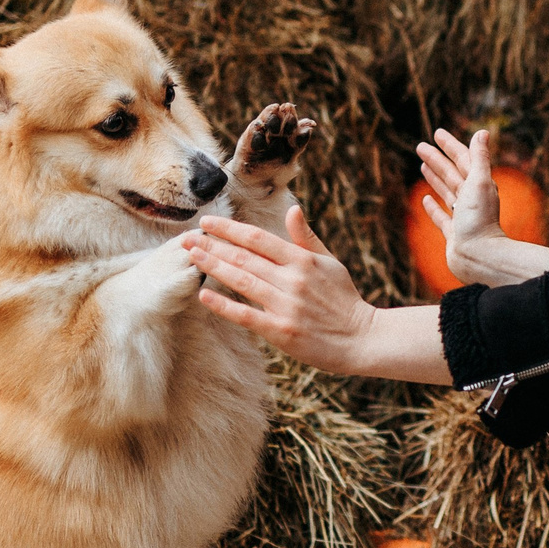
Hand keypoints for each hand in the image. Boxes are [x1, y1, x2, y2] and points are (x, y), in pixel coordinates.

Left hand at [182, 209, 450, 382]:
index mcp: (303, 260)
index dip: (229, 229)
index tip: (207, 222)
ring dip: (213, 267)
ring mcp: (285, 305)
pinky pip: (246, 315)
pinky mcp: (281, 331)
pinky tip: (203, 295)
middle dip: (212, 246)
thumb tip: (292, 209)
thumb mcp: (330, 263)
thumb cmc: (344, 299)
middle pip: (243, 257)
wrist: (362, 338)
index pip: (257, 238)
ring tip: (191, 256)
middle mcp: (292, 279)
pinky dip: (223, 305)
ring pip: (241, 281)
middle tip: (186, 238)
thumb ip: (306, 238)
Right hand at [417, 128, 548, 285]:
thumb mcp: (480, 183)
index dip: (451, 146)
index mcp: (480, 186)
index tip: (437, 133)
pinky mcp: (453, 234)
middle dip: (438, 159)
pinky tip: (425, 199)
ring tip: (422, 165)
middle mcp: (471, 200)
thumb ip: (479, 158)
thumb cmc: (479, 219)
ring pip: (446, 192)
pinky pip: (441, 216)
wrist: (478, 256)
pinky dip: (433, 207)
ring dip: (435, 178)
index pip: (463, 160)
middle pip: (452, 174)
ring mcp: (462, 217)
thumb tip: (483, 131)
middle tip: (420, 146)